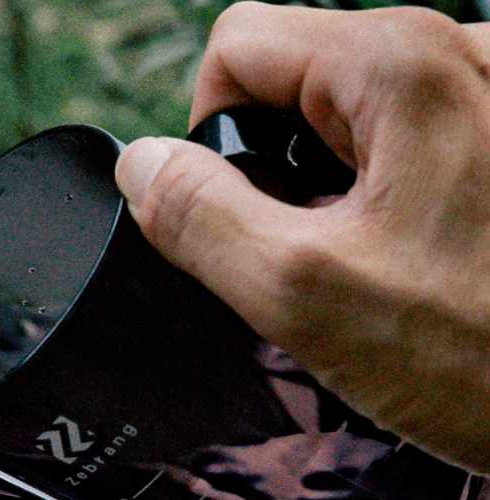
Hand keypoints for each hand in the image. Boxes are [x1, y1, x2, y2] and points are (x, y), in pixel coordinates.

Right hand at [115, 3, 489, 474]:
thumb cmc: (481, 353)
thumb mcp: (303, 292)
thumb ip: (200, 218)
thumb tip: (142, 167)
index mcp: (400, 64)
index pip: (238, 47)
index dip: (211, 138)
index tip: (245, 219)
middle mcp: (461, 54)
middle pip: (297, 80)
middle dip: (281, 172)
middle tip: (319, 257)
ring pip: (353, 119)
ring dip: (336, 193)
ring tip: (377, 265)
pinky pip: (410, 148)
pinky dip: (388, 202)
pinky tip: (420, 262)